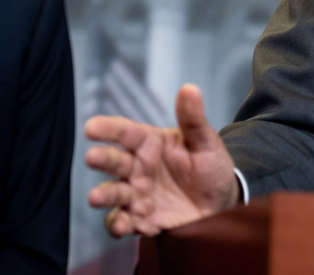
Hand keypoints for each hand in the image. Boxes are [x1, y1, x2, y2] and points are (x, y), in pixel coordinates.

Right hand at [84, 83, 239, 236]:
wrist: (222, 204)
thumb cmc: (210, 168)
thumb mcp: (206, 142)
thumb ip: (193, 120)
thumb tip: (190, 88)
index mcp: (150, 144)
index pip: (125, 132)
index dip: (108, 128)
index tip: (91, 127)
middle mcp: (138, 169)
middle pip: (114, 161)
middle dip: (101, 159)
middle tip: (92, 157)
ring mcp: (138, 195)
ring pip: (114, 194)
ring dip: (105, 195)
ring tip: (96, 197)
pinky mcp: (142, 220)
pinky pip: (124, 222)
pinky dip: (119, 225)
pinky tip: (123, 225)